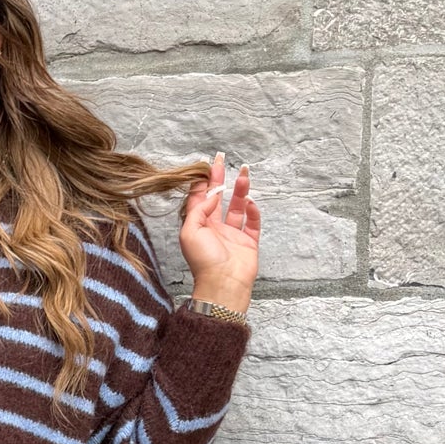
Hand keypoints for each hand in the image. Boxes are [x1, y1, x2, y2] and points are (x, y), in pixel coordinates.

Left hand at [179, 155, 260, 311]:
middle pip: (219, 198)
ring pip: (238, 207)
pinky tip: (252, 202)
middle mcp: (215, 228)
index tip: (206, 164)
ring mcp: (232, 235)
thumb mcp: (190, 232)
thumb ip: (198, 209)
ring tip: (245, 173)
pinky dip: (254, 212)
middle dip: (221, 178)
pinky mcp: (248, 242)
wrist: (224, 284)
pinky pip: (253, 223)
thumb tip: (212, 195)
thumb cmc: (203, 261)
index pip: (199, 198)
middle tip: (223, 159)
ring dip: (241, 190)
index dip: (202, 181)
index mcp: (198, 226)